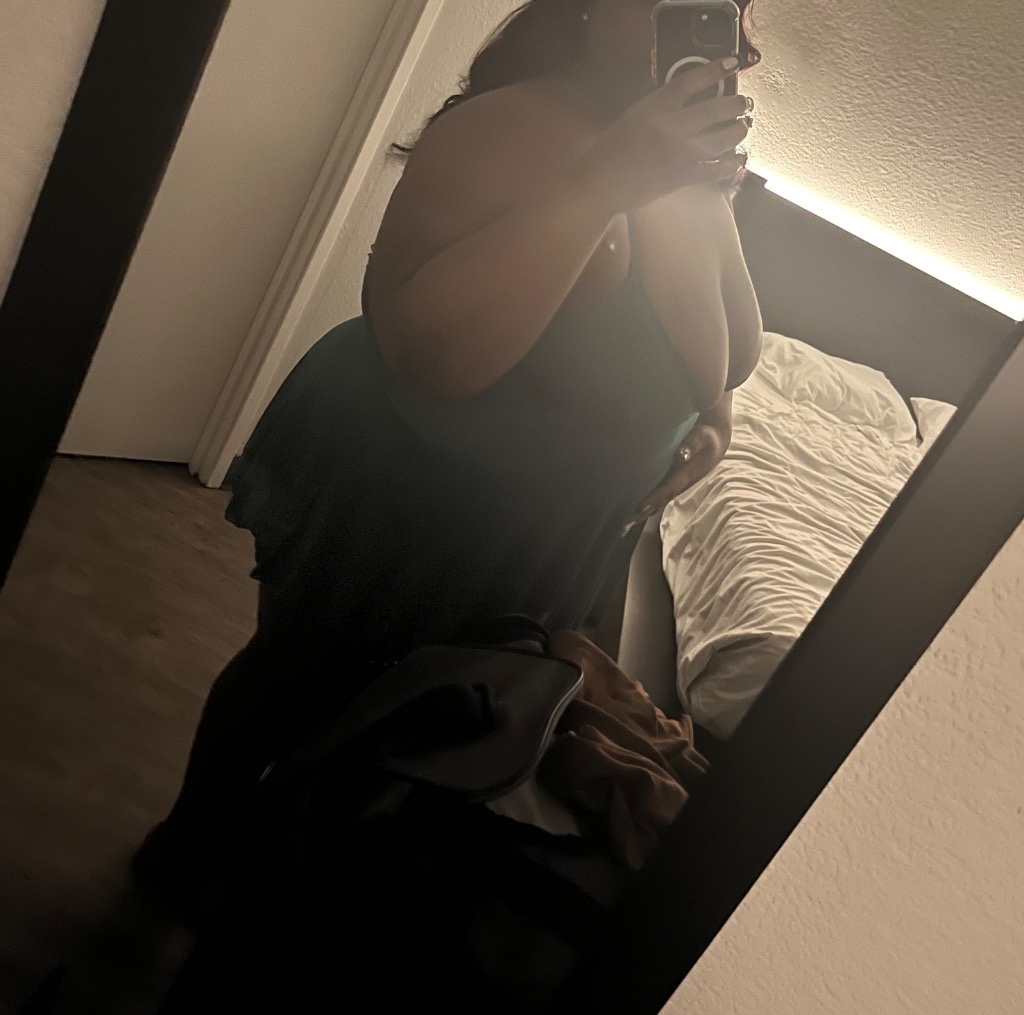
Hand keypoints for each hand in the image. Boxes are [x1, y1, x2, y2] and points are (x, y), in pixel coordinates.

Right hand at [575, 57, 753, 213]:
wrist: (601, 183)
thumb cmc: (609, 150)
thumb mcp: (633, 116)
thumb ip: (660, 108)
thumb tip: (686, 106)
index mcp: (657, 105)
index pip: (693, 80)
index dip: (717, 69)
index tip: (732, 64)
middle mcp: (673, 125)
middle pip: (717, 108)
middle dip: (736, 104)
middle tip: (744, 104)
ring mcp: (681, 152)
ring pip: (723, 138)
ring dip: (738, 132)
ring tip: (742, 128)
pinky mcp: (684, 176)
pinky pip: (716, 169)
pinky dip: (730, 165)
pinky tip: (737, 160)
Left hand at [624, 417, 732, 533]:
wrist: (716, 443)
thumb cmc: (707, 438)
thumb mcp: (702, 437)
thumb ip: (692, 444)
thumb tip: (680, 454)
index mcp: (686, 474)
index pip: (668, 488)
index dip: (654, 498)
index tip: (641, 507)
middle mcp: (681, 483)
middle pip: (661, 500)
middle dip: (645, 512)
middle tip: (627, 524)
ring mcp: (677, 484)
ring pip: (659, 501)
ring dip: (644, 512)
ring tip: (628, 524)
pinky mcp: (674, 482)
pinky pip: (660, 495)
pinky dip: (649, 505)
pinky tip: (637, 511)